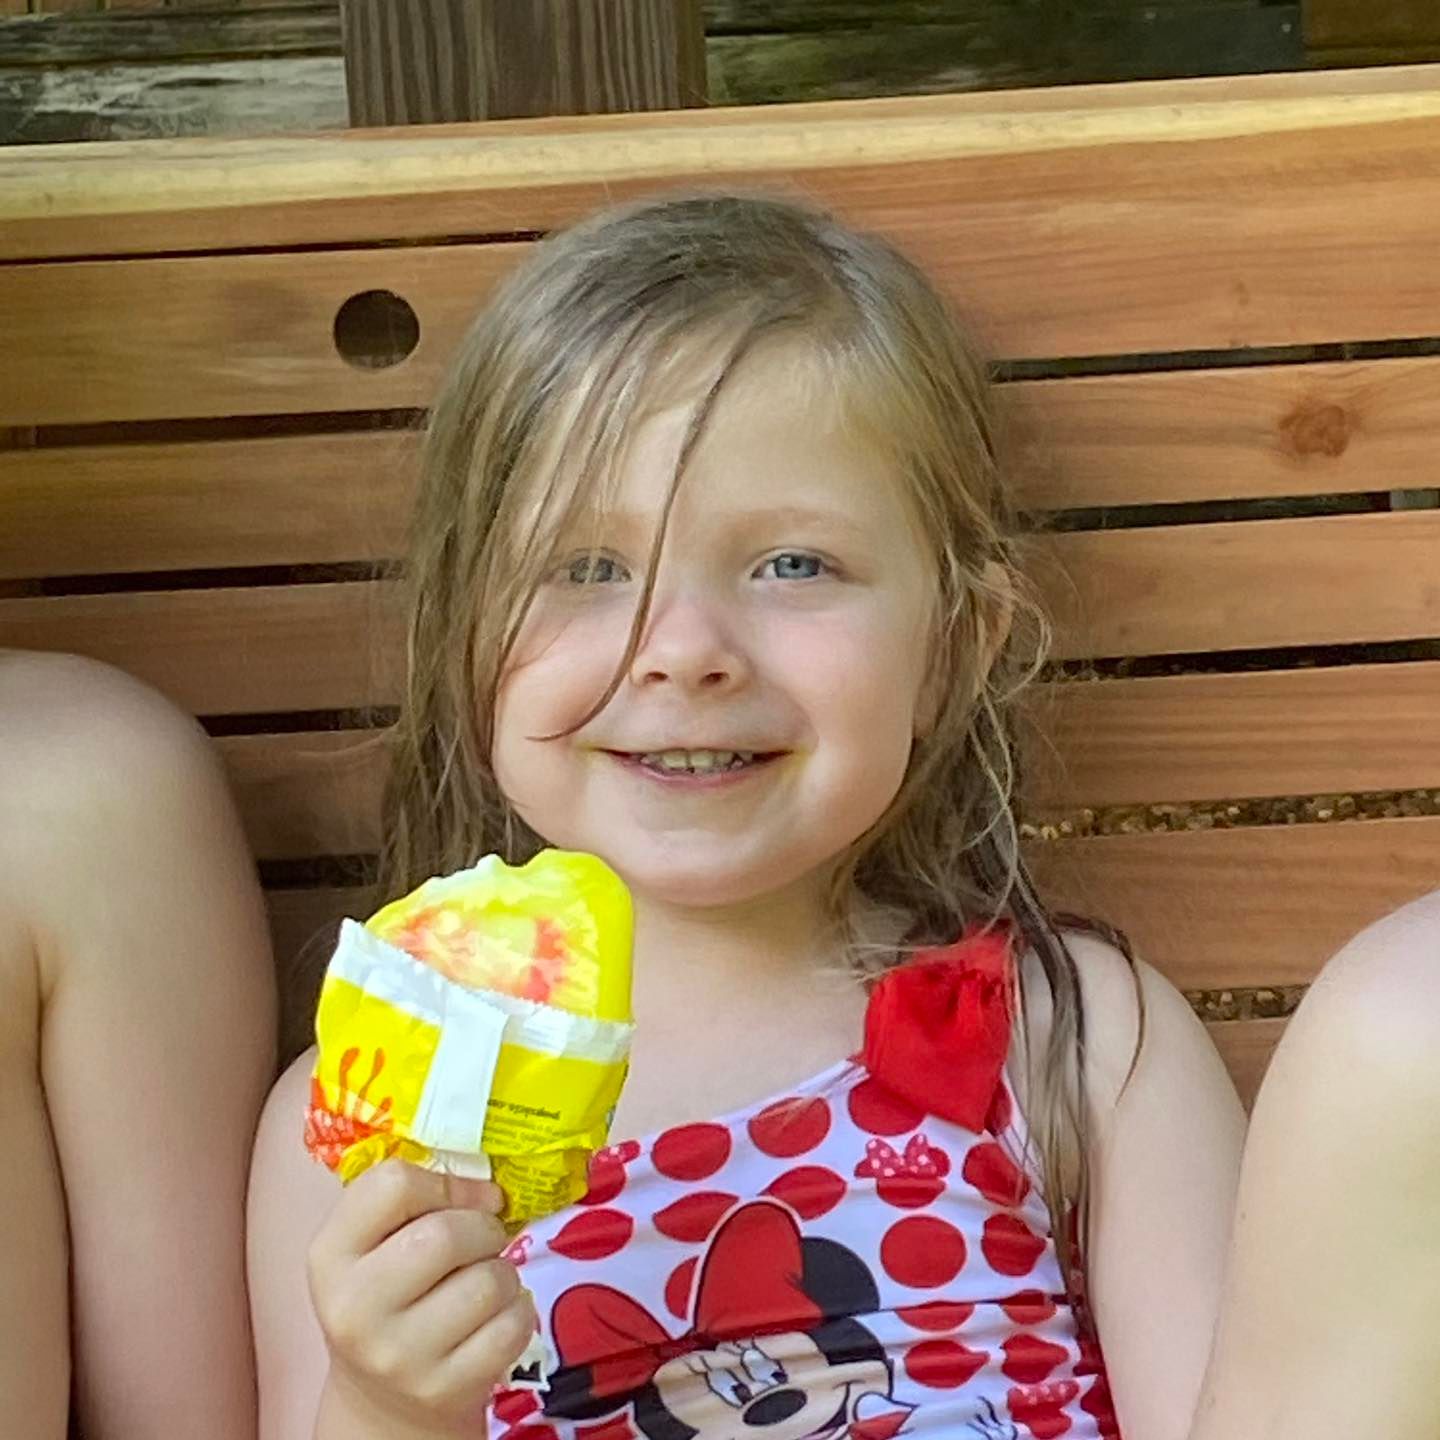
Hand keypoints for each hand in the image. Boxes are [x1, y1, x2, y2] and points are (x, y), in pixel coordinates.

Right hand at [307, 1160, 535, 1436]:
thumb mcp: (373, 1244)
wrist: (382, 1399)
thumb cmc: (388, 1296)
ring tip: (485, 1279)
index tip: (468, 1196)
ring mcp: (398, 1356)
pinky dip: (518, 1309)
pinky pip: (512, 1324)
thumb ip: (412, 1199)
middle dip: (482, 1227)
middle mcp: (354, 1309)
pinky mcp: (442, 1389)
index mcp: (331, 1255)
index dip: (446, 1182)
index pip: (393, 1184)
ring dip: (503, 1270)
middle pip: (445, 1236)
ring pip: (488, 1281)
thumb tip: (487, 1177)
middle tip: (483, 1237)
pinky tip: (496, 1314)